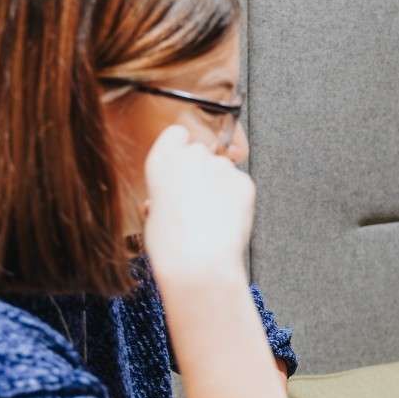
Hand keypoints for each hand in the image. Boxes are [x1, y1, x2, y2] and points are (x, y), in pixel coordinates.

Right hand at [142, 125, 254, 283]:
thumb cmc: (171, 246)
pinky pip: (239, 185)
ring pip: (223, 169)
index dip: (180, 149)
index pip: (176, 134)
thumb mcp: (153, 214)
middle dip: (202, 170)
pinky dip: (236, 199)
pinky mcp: (244, 182)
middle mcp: (192, 156)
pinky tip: (226, 220)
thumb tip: (166, 198)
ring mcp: (221, 167)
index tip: (181, 165)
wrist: (199, 263)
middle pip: (201, 152)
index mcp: (162, 160)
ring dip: (220, 185)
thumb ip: (163, 194)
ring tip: (211, 217)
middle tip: (197, 200)